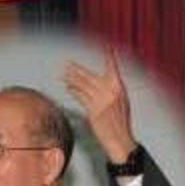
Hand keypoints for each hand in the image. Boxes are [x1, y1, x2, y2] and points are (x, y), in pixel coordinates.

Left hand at [63, 46, 138, 164]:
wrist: (121, 139)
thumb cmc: (120, 122)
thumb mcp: (119, 102)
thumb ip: (109, 92)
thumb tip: (95, 83)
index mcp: (120, 88)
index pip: (113, 68)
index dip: (110, 57)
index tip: (108, 46)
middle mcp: (111, 93)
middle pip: (90, 77)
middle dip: (77, 70)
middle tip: (66, 63)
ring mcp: (102, 102)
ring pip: (83, 87)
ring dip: (72, 80)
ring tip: (63, 74)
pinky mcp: (94, 112)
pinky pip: (81, 99)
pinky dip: (74, 92)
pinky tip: (68, 88)